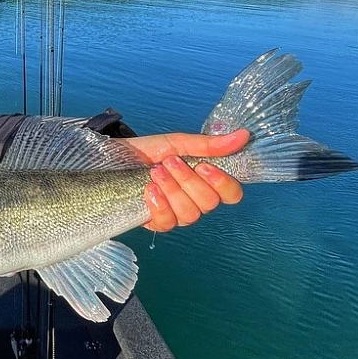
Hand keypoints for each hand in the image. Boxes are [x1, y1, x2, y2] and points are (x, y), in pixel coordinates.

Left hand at [124, 129, 249, 231]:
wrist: (114, 158)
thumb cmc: (148, 151)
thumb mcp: (177, 143)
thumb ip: (208, 145)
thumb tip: (243, 135)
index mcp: (205, 181)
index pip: (231, 194)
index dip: (223, 184)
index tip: (204, 166)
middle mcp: (194, 200)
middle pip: (209, 203)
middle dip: (189, 180)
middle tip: (170, 162)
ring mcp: (176, 213)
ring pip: (189, 214)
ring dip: (173, 190)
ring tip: (155, 172)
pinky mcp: (156, 222)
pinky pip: (167, 223)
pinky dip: (160, 205)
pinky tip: (149, 190)